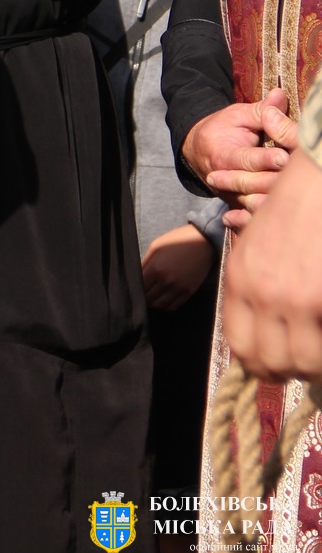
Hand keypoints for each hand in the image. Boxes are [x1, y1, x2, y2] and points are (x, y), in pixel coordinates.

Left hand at [141, 223, 214, 310]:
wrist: (203, 242)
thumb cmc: (177, 241)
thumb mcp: (155, 247)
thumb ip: (145, 262)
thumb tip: (137, 275)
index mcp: (156, 269)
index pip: (139, 287)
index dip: (135, 287)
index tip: (134, 286)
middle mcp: (167, 281)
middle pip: (148, 298)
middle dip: (143, 296)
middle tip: (142, 292)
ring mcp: (179, 288)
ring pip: (160, 305)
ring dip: (153, 303)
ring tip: (151, 296)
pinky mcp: (189, 292)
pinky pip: (174, 306)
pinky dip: (166, 305)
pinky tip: (163, 298)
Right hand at [187, 91, 297, 227]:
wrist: (196, 149)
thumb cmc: (222, 128)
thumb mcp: (238, 115)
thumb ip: (262, 110)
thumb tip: (280, 95)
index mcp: (223, 154)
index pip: (248, 158)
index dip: (267, 158)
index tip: (285, 157)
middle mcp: (224, 177)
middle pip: (253, 184)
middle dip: (276, 181)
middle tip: (298, 176)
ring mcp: (230, 194)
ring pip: (253, 203)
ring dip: (273, 202)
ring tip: (294, 197)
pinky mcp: (236, 204)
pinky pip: (249, 216)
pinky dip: (260, 219)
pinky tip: (276, 218)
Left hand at [225, 147, 321, 379]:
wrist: (318, 182)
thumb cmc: (293, 213)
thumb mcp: (256, 248)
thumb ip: (253, 289)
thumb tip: (264, 336)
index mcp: (238, 281)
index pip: (241, 347)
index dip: (262, 364)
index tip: (279, 365)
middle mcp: (262, 294)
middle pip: (270, 364)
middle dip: (292, 370)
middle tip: (308, 362)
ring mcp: (296, 299)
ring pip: (303, 363)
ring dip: (316, 364)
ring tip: (321, 350)